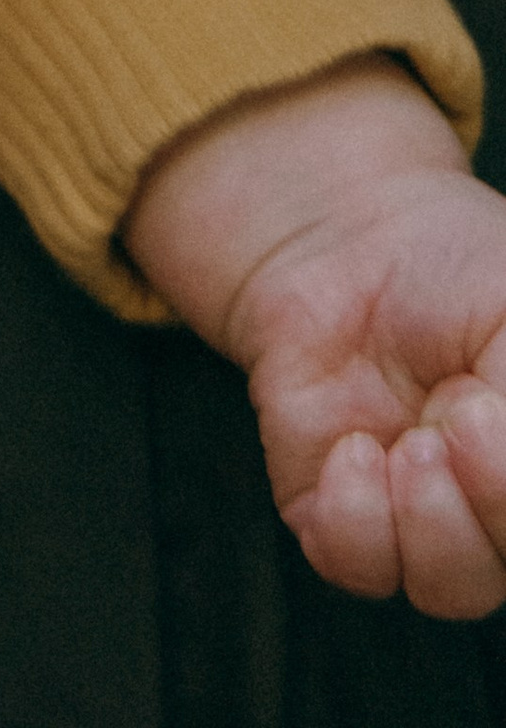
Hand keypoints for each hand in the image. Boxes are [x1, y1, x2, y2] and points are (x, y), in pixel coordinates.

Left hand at [127, 58, 505, 617]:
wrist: (335, 235)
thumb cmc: (448, 265)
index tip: (491, 413)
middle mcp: (486, 503)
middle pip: (503, 573)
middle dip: (490, 505)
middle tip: (461, 419)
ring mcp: (413, 512)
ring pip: (443, 588)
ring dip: (428, 521)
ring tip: (408, 443)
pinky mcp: (334, 508)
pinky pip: (355, 564)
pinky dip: (355, 517)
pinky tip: (352, 449)